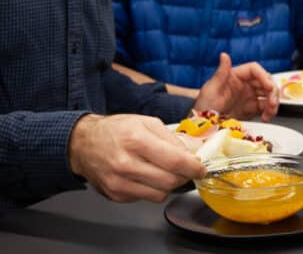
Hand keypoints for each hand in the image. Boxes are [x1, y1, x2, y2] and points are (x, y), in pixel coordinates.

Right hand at [68, 114, 205, 202]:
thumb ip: (172, 137)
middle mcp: (126, 163)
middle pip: (169, 181)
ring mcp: (119, 182)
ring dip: (170, 184)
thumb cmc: (117, 130)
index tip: (201, 168)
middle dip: (184, 176)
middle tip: (187, 168)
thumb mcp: (147, 122)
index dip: (193, 167)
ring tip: (168, 171)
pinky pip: (145, 198)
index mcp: (136, 140)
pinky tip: (148, 175)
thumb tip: (196, 150)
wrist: (84, 144)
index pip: (174, 161)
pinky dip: (153, 188)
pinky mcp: (115, 195)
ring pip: (160, 194)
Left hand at [195, 53, 278, 121]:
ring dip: (273, 102)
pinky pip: (265, 107)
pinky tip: (265, 117)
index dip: (264, 76)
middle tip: (273, 103)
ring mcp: (248, 97)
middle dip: (272, 91)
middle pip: (265, 81)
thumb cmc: (203, 107)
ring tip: (269, 113)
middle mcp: (244, 85)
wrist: (203, 128)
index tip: (268, 86)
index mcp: (235, 76)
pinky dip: (269, 112)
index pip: (254, 70)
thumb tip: (224, 55)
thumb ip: (220, 73)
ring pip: (268, 94)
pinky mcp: (251, 109)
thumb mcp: (210, 90)